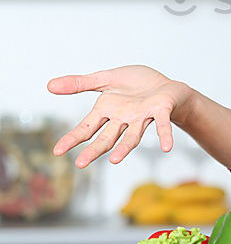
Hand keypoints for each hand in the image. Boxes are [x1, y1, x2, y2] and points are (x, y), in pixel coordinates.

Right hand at [47, 65, 191, 167]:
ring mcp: (142, 117)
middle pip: (106, 137)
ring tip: (115, 159)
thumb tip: (49, 85)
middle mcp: (123, 119)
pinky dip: (164, 135)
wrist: (167, 86)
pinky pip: (162, 124)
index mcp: (108, 111)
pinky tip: (166, 147)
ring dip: (124, 148)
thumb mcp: (106, 79)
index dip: (72, 139)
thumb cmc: (138, 85)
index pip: (86, 128)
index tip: (57, 151)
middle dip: (94, 150)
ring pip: (131, 136)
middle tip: (81, 164)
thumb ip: (80, 84)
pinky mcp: (160, 111)